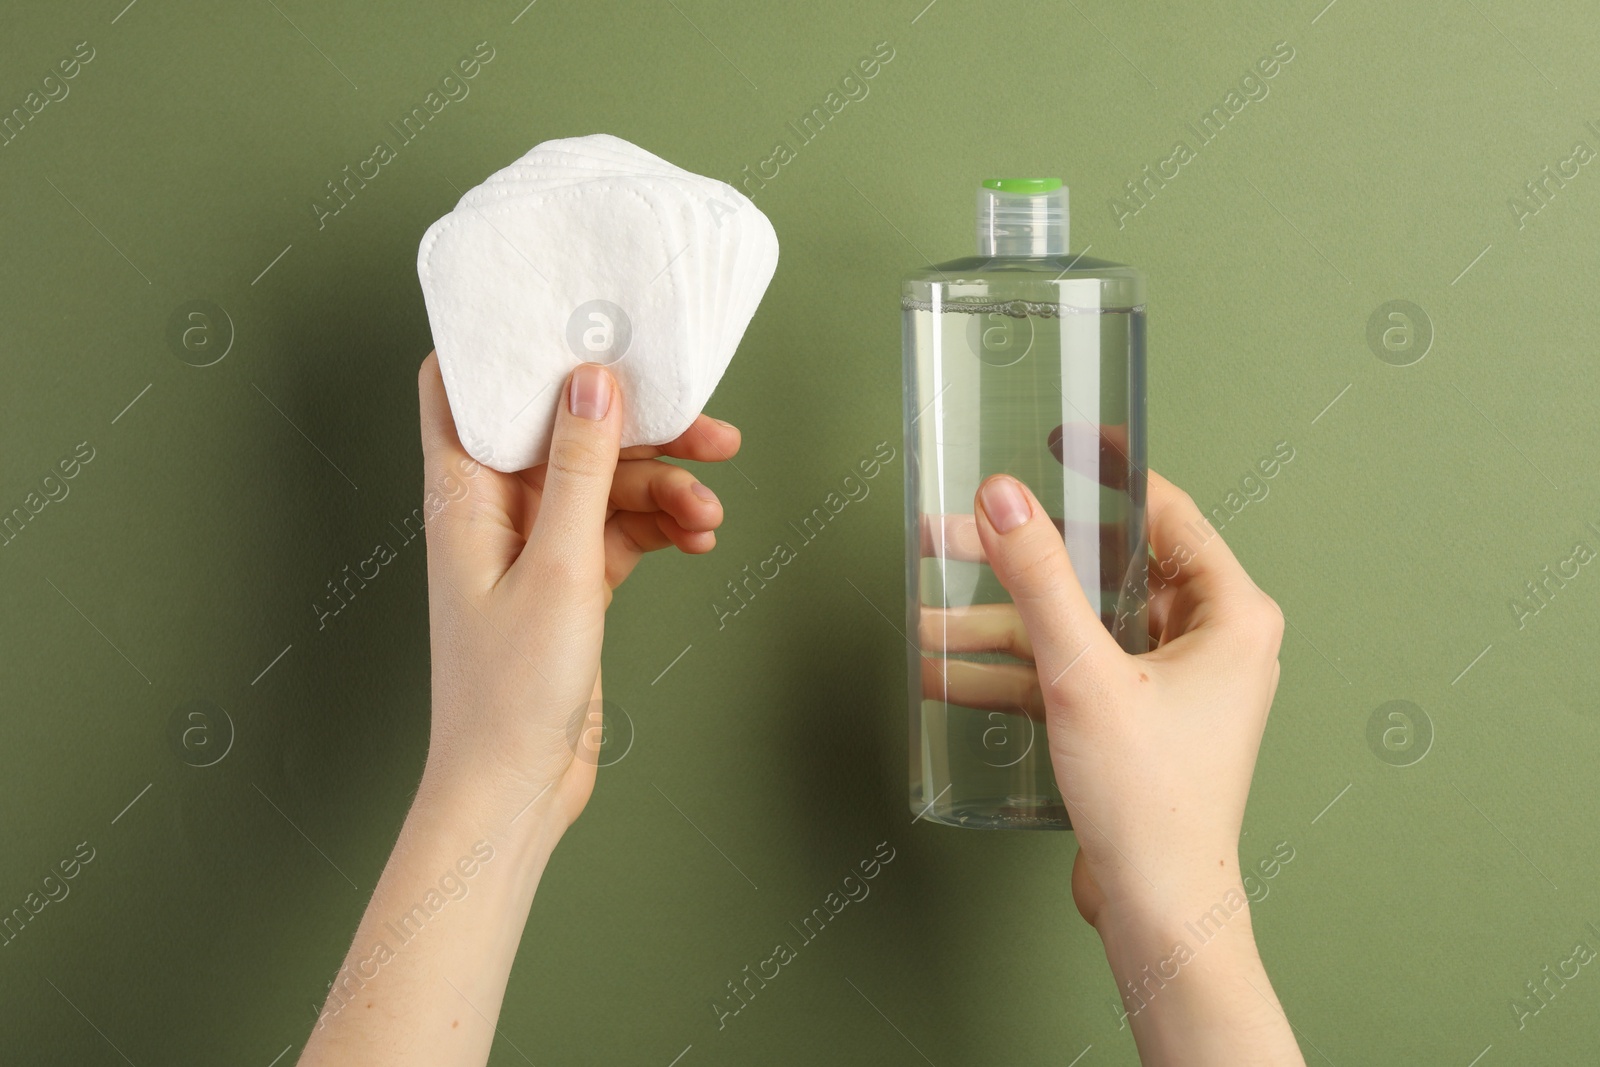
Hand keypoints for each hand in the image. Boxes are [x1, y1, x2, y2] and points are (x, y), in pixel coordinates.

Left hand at [416, 353, 738, 827]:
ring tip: (709, 511)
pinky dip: (661, 527)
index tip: (578, 318)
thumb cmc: (509, 695)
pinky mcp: (570, 580)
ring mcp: (534, 544)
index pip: (463, 385)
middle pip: (564, 431)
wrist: (515, 790)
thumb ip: (579, 470)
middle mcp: (493, 509)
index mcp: (463, 493)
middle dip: (635, 425)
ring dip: (663, 486)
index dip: (510, 344)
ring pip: (605, 481)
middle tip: (705, 427)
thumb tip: (592, 381)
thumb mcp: (558, 569)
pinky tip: (699, 538)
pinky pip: (622, 528)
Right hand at [973, 469, 1301, 1064]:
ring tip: (928, 610)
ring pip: (1076, 625)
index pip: (1164, 510)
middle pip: (1102, 569)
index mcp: (1228, 613)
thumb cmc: (1152, 801)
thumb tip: (1004, 498)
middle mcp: (1207, 640)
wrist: (1157, 906)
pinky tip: (947, 671)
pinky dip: (1014, 670)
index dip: (1107, 470)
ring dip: (1001, 621)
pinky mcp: (1134, 718)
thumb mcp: (1082, 675)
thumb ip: (1040, 580)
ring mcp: (1169, 682)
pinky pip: (1069, 671)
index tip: (1061, 441)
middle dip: (1021, 559)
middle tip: (957, 533)